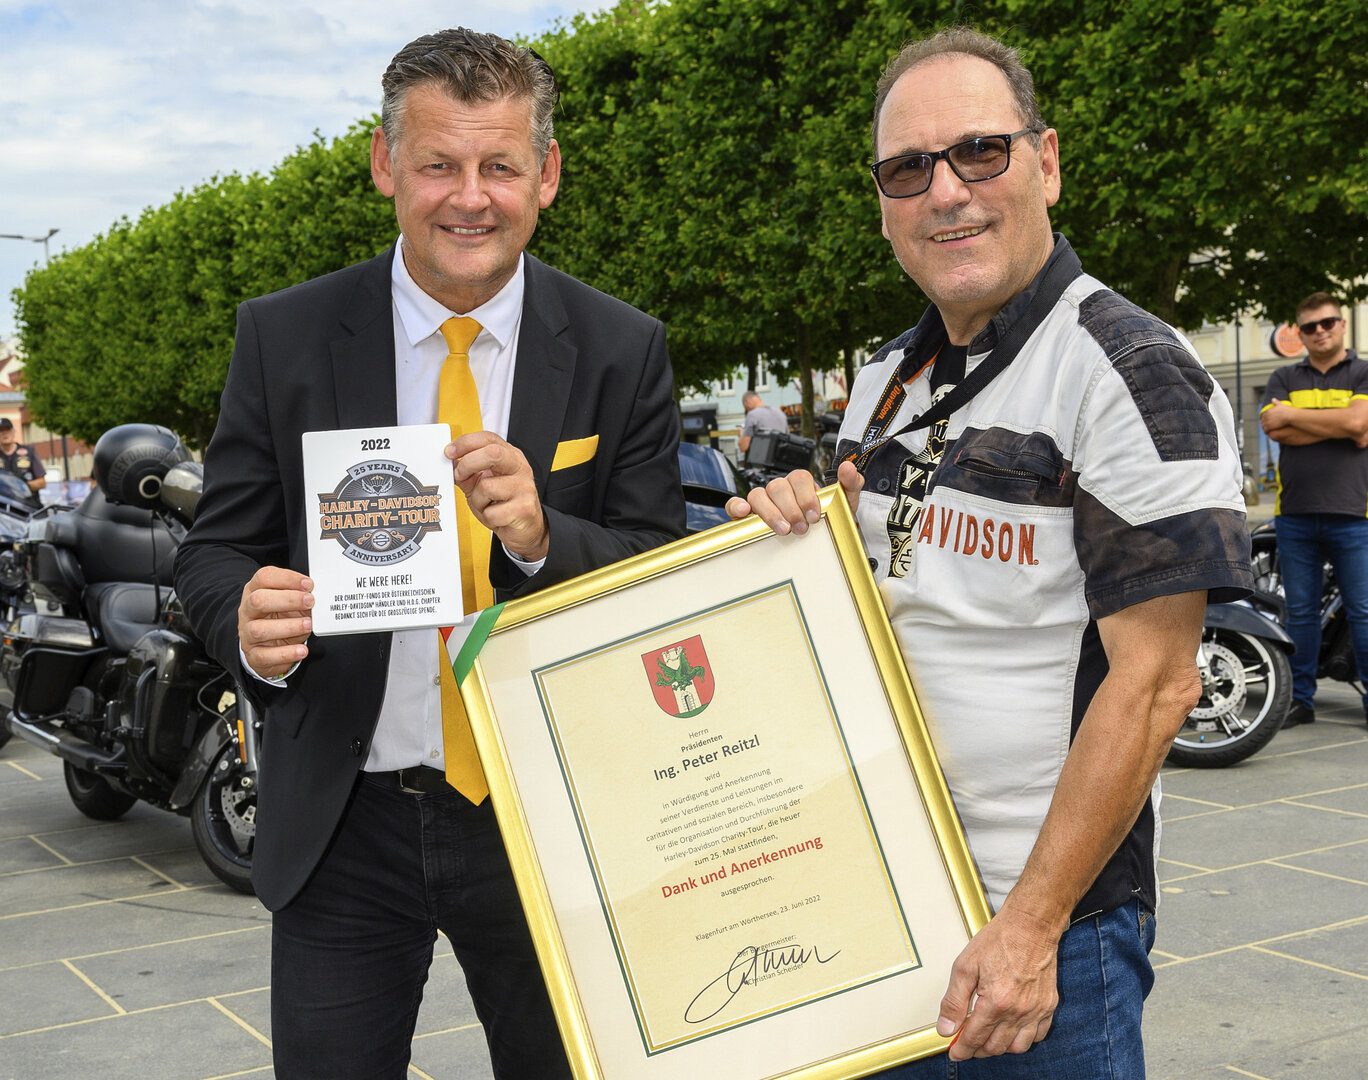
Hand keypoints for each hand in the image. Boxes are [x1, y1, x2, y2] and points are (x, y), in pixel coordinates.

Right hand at [238, 566, 312, 678]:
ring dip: (287, 627)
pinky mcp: (253, 655)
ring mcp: (247, 634)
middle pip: (258, 600)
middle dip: (287, 600)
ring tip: (308, 625)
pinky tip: (301, 650)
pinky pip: (265, 656)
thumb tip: (320, 594)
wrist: (268, 647)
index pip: (264, 577)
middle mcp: (248, 611)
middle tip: (310, 601)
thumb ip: (302, 597)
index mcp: (255, 591)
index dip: (287, 578)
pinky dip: (285, 653)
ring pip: (259, 629)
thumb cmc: (282, 619)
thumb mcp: (292, 604)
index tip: (308, 584)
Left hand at [447, 431, 547, 560]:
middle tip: (459, 475)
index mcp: (510, 456)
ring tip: (485, 505)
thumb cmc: (503, 505)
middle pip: (493, 453)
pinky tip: (496, 517)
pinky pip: (492, 512)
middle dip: (468, 463)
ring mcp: (524, 487)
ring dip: (477, 500)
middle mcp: (520, 468)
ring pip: (487, 487)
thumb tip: (450, 462)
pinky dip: (487, 517)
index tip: (449, 452)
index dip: (466, 443)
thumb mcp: (482, 484)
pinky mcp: (524, 508)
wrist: (526, 530)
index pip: (488, 438)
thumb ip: (467, 472)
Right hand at [724, 460, 863, 535]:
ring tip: (783, 530)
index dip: (805, 495)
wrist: (822, 544)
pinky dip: (737, 506)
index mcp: (800, 484)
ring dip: (769, 512)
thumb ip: (851, 484)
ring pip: (758, 494)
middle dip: (790, 509)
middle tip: (801, 528)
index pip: (798, 477)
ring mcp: (763, 502)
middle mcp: (780, 490)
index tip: (814, 515)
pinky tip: (745, 513)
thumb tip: (847, 466)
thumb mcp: (845, 505)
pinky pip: (735, 505)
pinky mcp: (747, 516)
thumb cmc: (829, 522)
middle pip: (778, 486)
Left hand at [936, 906, 1061, 1059]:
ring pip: (1018, 1047)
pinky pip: (1038, 1036)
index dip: (961, 1049)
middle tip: (967, 1043)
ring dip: (1000, 1047)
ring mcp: (1036, 1010)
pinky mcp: (1048, 1006)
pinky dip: (1024, 1038)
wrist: (1030, 926)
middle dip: (978, 1050)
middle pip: (995, 1047)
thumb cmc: (999, 940)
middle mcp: (1018, 1012)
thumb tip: (946, 1028)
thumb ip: (954, 1001)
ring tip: (988, 1037)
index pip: (974, 1039)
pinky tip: (1012, 1029)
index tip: (954, 1052)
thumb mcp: (965, 966)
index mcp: (996, 1003)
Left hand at [1261, 399, 1290, 432]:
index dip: (1266, 419)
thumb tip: (1273, 398)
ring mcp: (1267, 421)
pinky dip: (1266, 432)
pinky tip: (1268, 433)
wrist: (1290, 416)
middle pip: (1263, 421)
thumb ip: (1276, 402)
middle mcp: (1266, 416)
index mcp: (1268, 411)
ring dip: (1265, 428)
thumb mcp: (1280, 405)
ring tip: (1268, 430)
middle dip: (1264, 424)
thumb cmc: (1287, 410)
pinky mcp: (1269, 427)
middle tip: (1267, 426)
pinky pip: (1265, 430)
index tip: (1268, 421)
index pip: (1264, 416)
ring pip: (1263, 426)